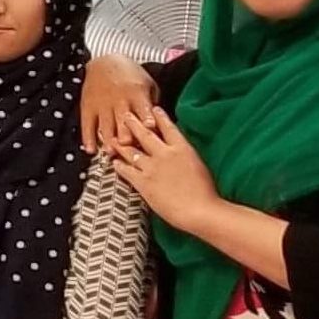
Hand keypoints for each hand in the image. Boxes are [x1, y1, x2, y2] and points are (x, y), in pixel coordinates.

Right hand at [80, 53, 157, 153]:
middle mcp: (119, 101)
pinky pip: (87, 126)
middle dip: (126, 138)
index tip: (149, 133)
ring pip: (106, 128)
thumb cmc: (129, 74)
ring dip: (109, 142)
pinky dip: (88, 139)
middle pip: (123, 124)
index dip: (147, 124)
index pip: (143, 112)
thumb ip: (153, 103)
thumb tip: (158, 123)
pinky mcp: (89, 108)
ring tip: (112, 153)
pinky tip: (91, 150)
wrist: (103, 62)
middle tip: (129, 150)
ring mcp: (102, 106)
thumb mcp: (148, 83)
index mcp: (137, 94)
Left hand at [108, 108, 218, 226]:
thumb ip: (185, 156)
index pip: (169, 127)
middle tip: (125, 115)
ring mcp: (152, 167)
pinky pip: (127, 171)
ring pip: (131, 151)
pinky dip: (119, 165)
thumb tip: (179, 152)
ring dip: (121, 144)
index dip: (160, 117)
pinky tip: (114, 163)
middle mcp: (165, 154)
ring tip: (112, 138)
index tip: (153, 109)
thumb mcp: (198, 165)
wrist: (199, 209)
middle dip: (133, 123)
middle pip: (145, 134)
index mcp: (183, 148)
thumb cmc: (205, 192)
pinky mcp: (143, 182)